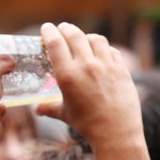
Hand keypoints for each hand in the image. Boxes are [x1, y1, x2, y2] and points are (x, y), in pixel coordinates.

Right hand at [37, 22, 141, 147]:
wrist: (117, 132)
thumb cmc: (88, 124)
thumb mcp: (65, 115)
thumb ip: (50, 108)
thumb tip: (37, 110)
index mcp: (68, 75)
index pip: (55, 44)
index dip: (49, 32)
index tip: (47, 28)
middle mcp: (87, 66)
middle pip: (75, 35)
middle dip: (66, 29)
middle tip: (63, 28)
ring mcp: (106, 65)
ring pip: (96, 39)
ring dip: (87, 36)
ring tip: (83, 39)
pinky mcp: (122, 69)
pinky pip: (112, 50)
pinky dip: (104, 48)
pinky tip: (102, 52)